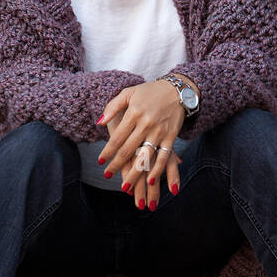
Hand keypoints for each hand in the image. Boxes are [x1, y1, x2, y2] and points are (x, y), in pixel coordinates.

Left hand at [96, 82, 183, 209]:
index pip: (117, 138)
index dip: (107, 152)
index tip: (101, 162)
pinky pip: (164, 157)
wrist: (177, 89)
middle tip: (107, 175)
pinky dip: (157, 170)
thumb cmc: (149, 91)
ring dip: (135, 174)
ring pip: (145, 157)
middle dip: (116, 165)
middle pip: (128, 150)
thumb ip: (112, 107)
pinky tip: (150, 180)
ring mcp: (159, 132)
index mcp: (133, 113)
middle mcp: (145, 124)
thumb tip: (99, 122)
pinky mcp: (171, 137)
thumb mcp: (128, 93)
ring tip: (125, 187)